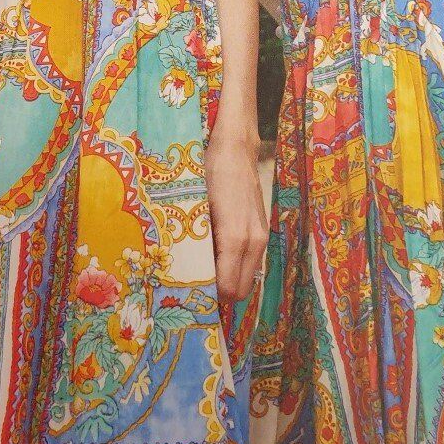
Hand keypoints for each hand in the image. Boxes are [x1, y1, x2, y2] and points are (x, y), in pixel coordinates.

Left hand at [205, 124, 268, 304]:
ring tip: (203, 266)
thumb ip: (192, 241)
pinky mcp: (262, 230)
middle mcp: (254, 242)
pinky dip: (235, 265)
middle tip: (194, 282)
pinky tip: (215, 250)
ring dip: (228, 278)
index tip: (189, 289)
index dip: (209, 294)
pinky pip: (250, 262)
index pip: (228, 288)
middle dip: (219, 292)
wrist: (236, 149)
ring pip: (247, 277)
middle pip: (240, 291)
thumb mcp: (193, 207)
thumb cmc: (209, 173)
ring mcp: (261, 236)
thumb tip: (181, 270)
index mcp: (236, 239)